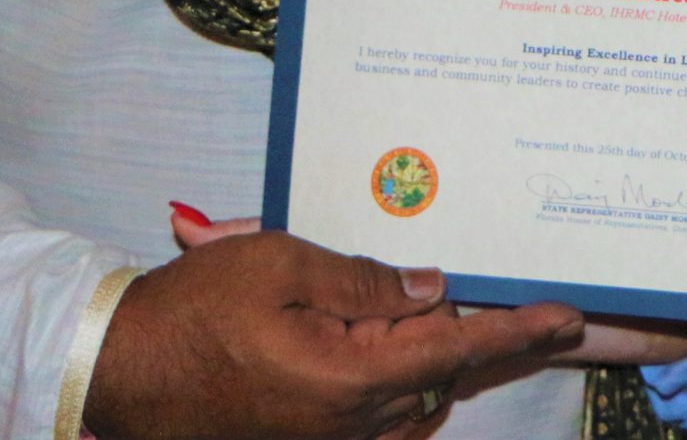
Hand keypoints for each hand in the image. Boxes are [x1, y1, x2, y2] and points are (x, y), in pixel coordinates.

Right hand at [167, 208, 686, 374]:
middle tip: (533, 307)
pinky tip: (391, 345)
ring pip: (412, 400)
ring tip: (454, 314)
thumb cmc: (193, 312)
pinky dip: (397, 382)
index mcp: (351, 380)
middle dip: (481, 341)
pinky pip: (377, 416)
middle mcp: (351, 426)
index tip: (569, 316)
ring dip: (434, 359)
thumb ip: (365, 280)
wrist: (117, 372)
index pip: (456, 350)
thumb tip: (431, 288)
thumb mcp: (281, 263)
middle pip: (440, 378)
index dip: (519, 330)